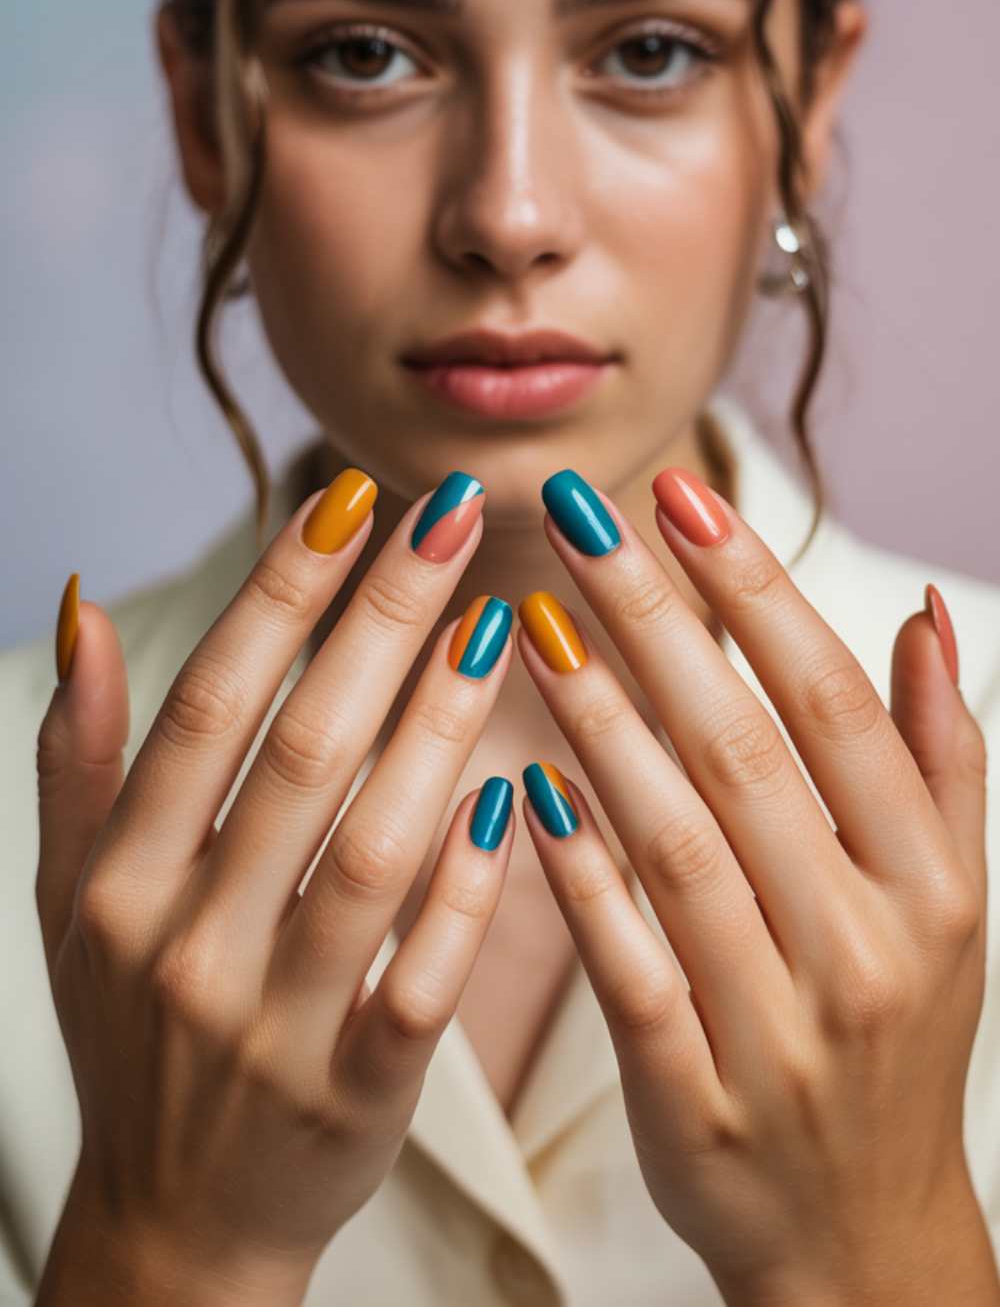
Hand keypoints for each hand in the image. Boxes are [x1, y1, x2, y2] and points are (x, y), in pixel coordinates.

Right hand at [34, 468, 515, 1296]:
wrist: (173, 1221)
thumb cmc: (132, 1028)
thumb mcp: (69, 897)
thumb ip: (79, 754)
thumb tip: (80, 606)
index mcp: (119, 881)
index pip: (210, 704)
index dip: (281, 592)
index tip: (350, 495)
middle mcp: (186, 946)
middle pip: (303, 751)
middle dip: (383, 618)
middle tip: (458, 513)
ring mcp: (271, 1026)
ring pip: (372, 851)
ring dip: (441, 729)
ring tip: (503, 624)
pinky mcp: (355, 1097)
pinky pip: (424, 978)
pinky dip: (470, 887)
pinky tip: (516, 793)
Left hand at [515, 465, 993, 1304]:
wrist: (863, 1236)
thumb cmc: (895, 1033)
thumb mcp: (951, 898)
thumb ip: (940, 754)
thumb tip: (926, 611)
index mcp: (932, 882)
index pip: (832, 704)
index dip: (755, 590)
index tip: (680, 493)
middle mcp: (864, 946)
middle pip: (745, 751)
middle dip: (655, 620)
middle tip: (575, 514)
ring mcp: (779, 1028)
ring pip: (678, 846)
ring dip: (602, 724)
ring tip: (534, 621)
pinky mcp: (696, 1097)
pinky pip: (626, 968)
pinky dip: (578, 875)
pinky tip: (525, 787)